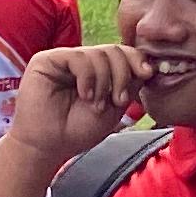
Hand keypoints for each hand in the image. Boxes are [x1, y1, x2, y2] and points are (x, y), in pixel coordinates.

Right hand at [0, 43, 144, 169]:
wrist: (49, 146)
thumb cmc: (77, 131)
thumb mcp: (114, 108)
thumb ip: (129, 84)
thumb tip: (148, 65)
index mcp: (97, 70)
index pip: (122, 53)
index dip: (137, 60)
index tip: (147, 74)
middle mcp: (81, 62)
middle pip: (113, 50)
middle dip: (123, 74)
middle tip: (119, 99)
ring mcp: (64, 60)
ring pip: (98, 53)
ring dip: (104, 81)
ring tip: (96, 104)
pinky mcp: (47, 61)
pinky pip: (78, 57)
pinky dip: (87, 77)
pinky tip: (84, 95)